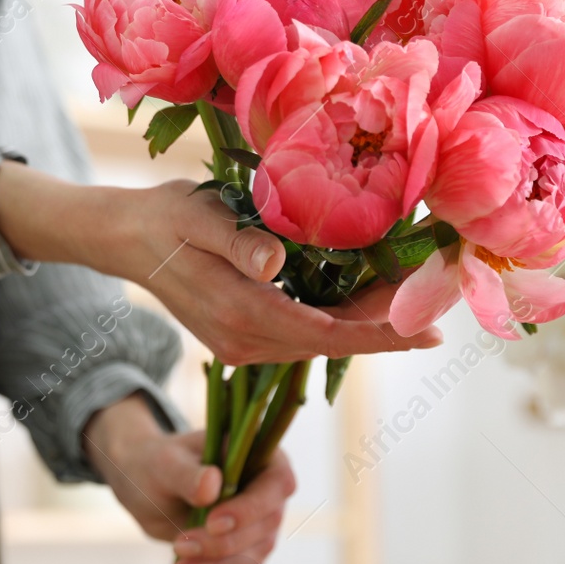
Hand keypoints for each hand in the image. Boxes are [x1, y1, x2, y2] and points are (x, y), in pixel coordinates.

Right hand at [0, 163, 442, 365]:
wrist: (123, 238)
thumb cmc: (164, 217)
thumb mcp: (197, 217)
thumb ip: (236, 241)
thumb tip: (274, 263)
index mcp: (238, 315)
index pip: (325, 332)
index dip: (380, 330)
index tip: (427, 329)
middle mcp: (244, 342)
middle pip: (331, 344)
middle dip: (387, 331)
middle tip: (440, 315)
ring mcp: (242, 346)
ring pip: (319, 343)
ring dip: (368, 328)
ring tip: (417, 308)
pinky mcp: (241, 338)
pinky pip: (302, 336)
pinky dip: (340, 323)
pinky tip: (370, 304)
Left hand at [84, 395, 295, 563]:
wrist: (147, 489)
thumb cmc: (159, 464)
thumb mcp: (165, 463)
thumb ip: (186, 473)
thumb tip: (211, 485)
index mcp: (261, 457)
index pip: (277, 484)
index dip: (250, 509)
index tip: (213, 524)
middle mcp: (268, 491)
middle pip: (265, 526)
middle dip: (223, 544)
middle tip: (180, 546)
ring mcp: (260, 523)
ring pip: (254, 555)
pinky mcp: (247, 549)